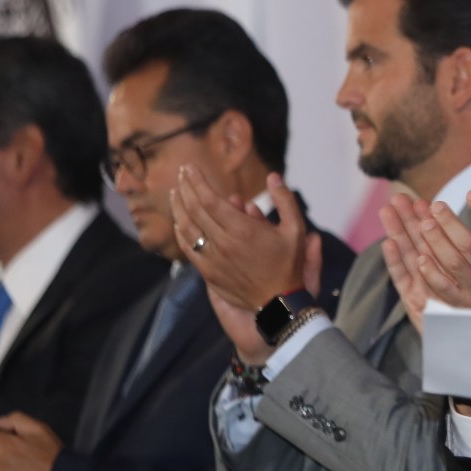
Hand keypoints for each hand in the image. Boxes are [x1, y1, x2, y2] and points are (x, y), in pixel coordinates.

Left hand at [175, 168, 307, 310]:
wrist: (278, 303)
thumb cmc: (289, 265)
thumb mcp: (296, 229)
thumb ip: (285, 200)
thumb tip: (273, 177)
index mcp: (243, 230)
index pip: (210, 200)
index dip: (197, 181)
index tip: (189, 167)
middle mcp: (223, 243)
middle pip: (194, 210)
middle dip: (185, 188)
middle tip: (180, 174)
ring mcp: (213, 259)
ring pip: (187, 229)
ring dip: (178, 208)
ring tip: (175, 193)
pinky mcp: (209, 273)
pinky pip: (189, 249)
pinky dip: (181, 233)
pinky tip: (178, 223)